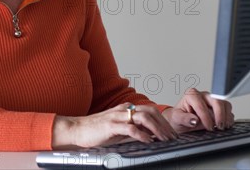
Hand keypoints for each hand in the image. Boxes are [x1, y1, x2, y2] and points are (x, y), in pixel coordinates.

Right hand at [52, 103, 177, 148]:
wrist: (77, 129)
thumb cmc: (96, 131)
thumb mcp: (118, 128)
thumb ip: (132, 128)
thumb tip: (149, 135)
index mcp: (125, 109)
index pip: (150, 111)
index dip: (163, 121)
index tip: (172, 133)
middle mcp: (123, 110)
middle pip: (150, 112)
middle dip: (164, 125)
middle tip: (172, 138)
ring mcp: (117, 116)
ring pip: (143, 118)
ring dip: (157, 129)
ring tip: (164, 140)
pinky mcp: (111, 125)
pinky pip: (130, 128)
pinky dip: (142, 134)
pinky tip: (148, 141)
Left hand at [162, 88, 233, 132]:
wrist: (181, 122)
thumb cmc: (178, 118)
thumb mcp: (177, 119)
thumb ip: (184, 119)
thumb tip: (194, 120)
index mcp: (191, 95)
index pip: (201, 105)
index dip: (206, 117)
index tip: (208, 127)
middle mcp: (203, 96)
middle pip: (216, 100)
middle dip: (219, 115)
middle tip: (219, 126)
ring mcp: (212, 100)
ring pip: (225, 104)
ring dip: (226, 116)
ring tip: (222, 127)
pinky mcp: (219, 107)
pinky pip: (228, 110)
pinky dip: (229, 118)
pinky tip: (224, 125)